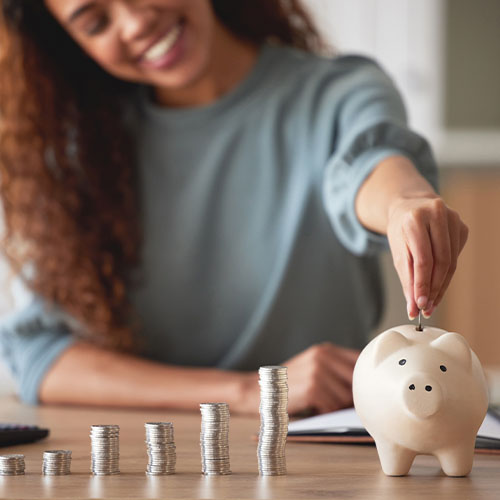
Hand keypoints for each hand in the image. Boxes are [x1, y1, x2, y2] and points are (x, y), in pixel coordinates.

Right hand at [239, 343, 358, 415]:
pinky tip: (314, 408)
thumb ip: (337, 370)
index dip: (365, 378)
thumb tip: (368, 386)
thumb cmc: (289, 385)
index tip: (366, 389)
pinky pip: (333, 407)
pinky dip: (326, 412)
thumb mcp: (313, 367)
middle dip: (351, 396)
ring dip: (337, 406)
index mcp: (326, 350)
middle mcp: (323, 356)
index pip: (361, 360)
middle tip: (339, 402)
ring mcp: (318, 371)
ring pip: (347, 398)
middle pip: (357, 381)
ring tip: (321, 404)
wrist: (259, 391)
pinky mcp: (312, 388)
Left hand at [387, 194, 467, 319]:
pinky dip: (446, 274)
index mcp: (415, 219)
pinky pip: (455, 257)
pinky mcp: (462, 226)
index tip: (420, 305)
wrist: (410, 207)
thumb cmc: (401, 230)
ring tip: (432, 303)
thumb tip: (413, 308)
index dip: (423, 285)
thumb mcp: (397, 252)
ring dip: (441, 286)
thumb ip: (406, 280)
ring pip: (451, 262)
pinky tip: (438, 285)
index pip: (423, 259)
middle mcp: (436, 214)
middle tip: (427, 308)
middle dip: (434, 289)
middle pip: (441, 261)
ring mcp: (453, 219)